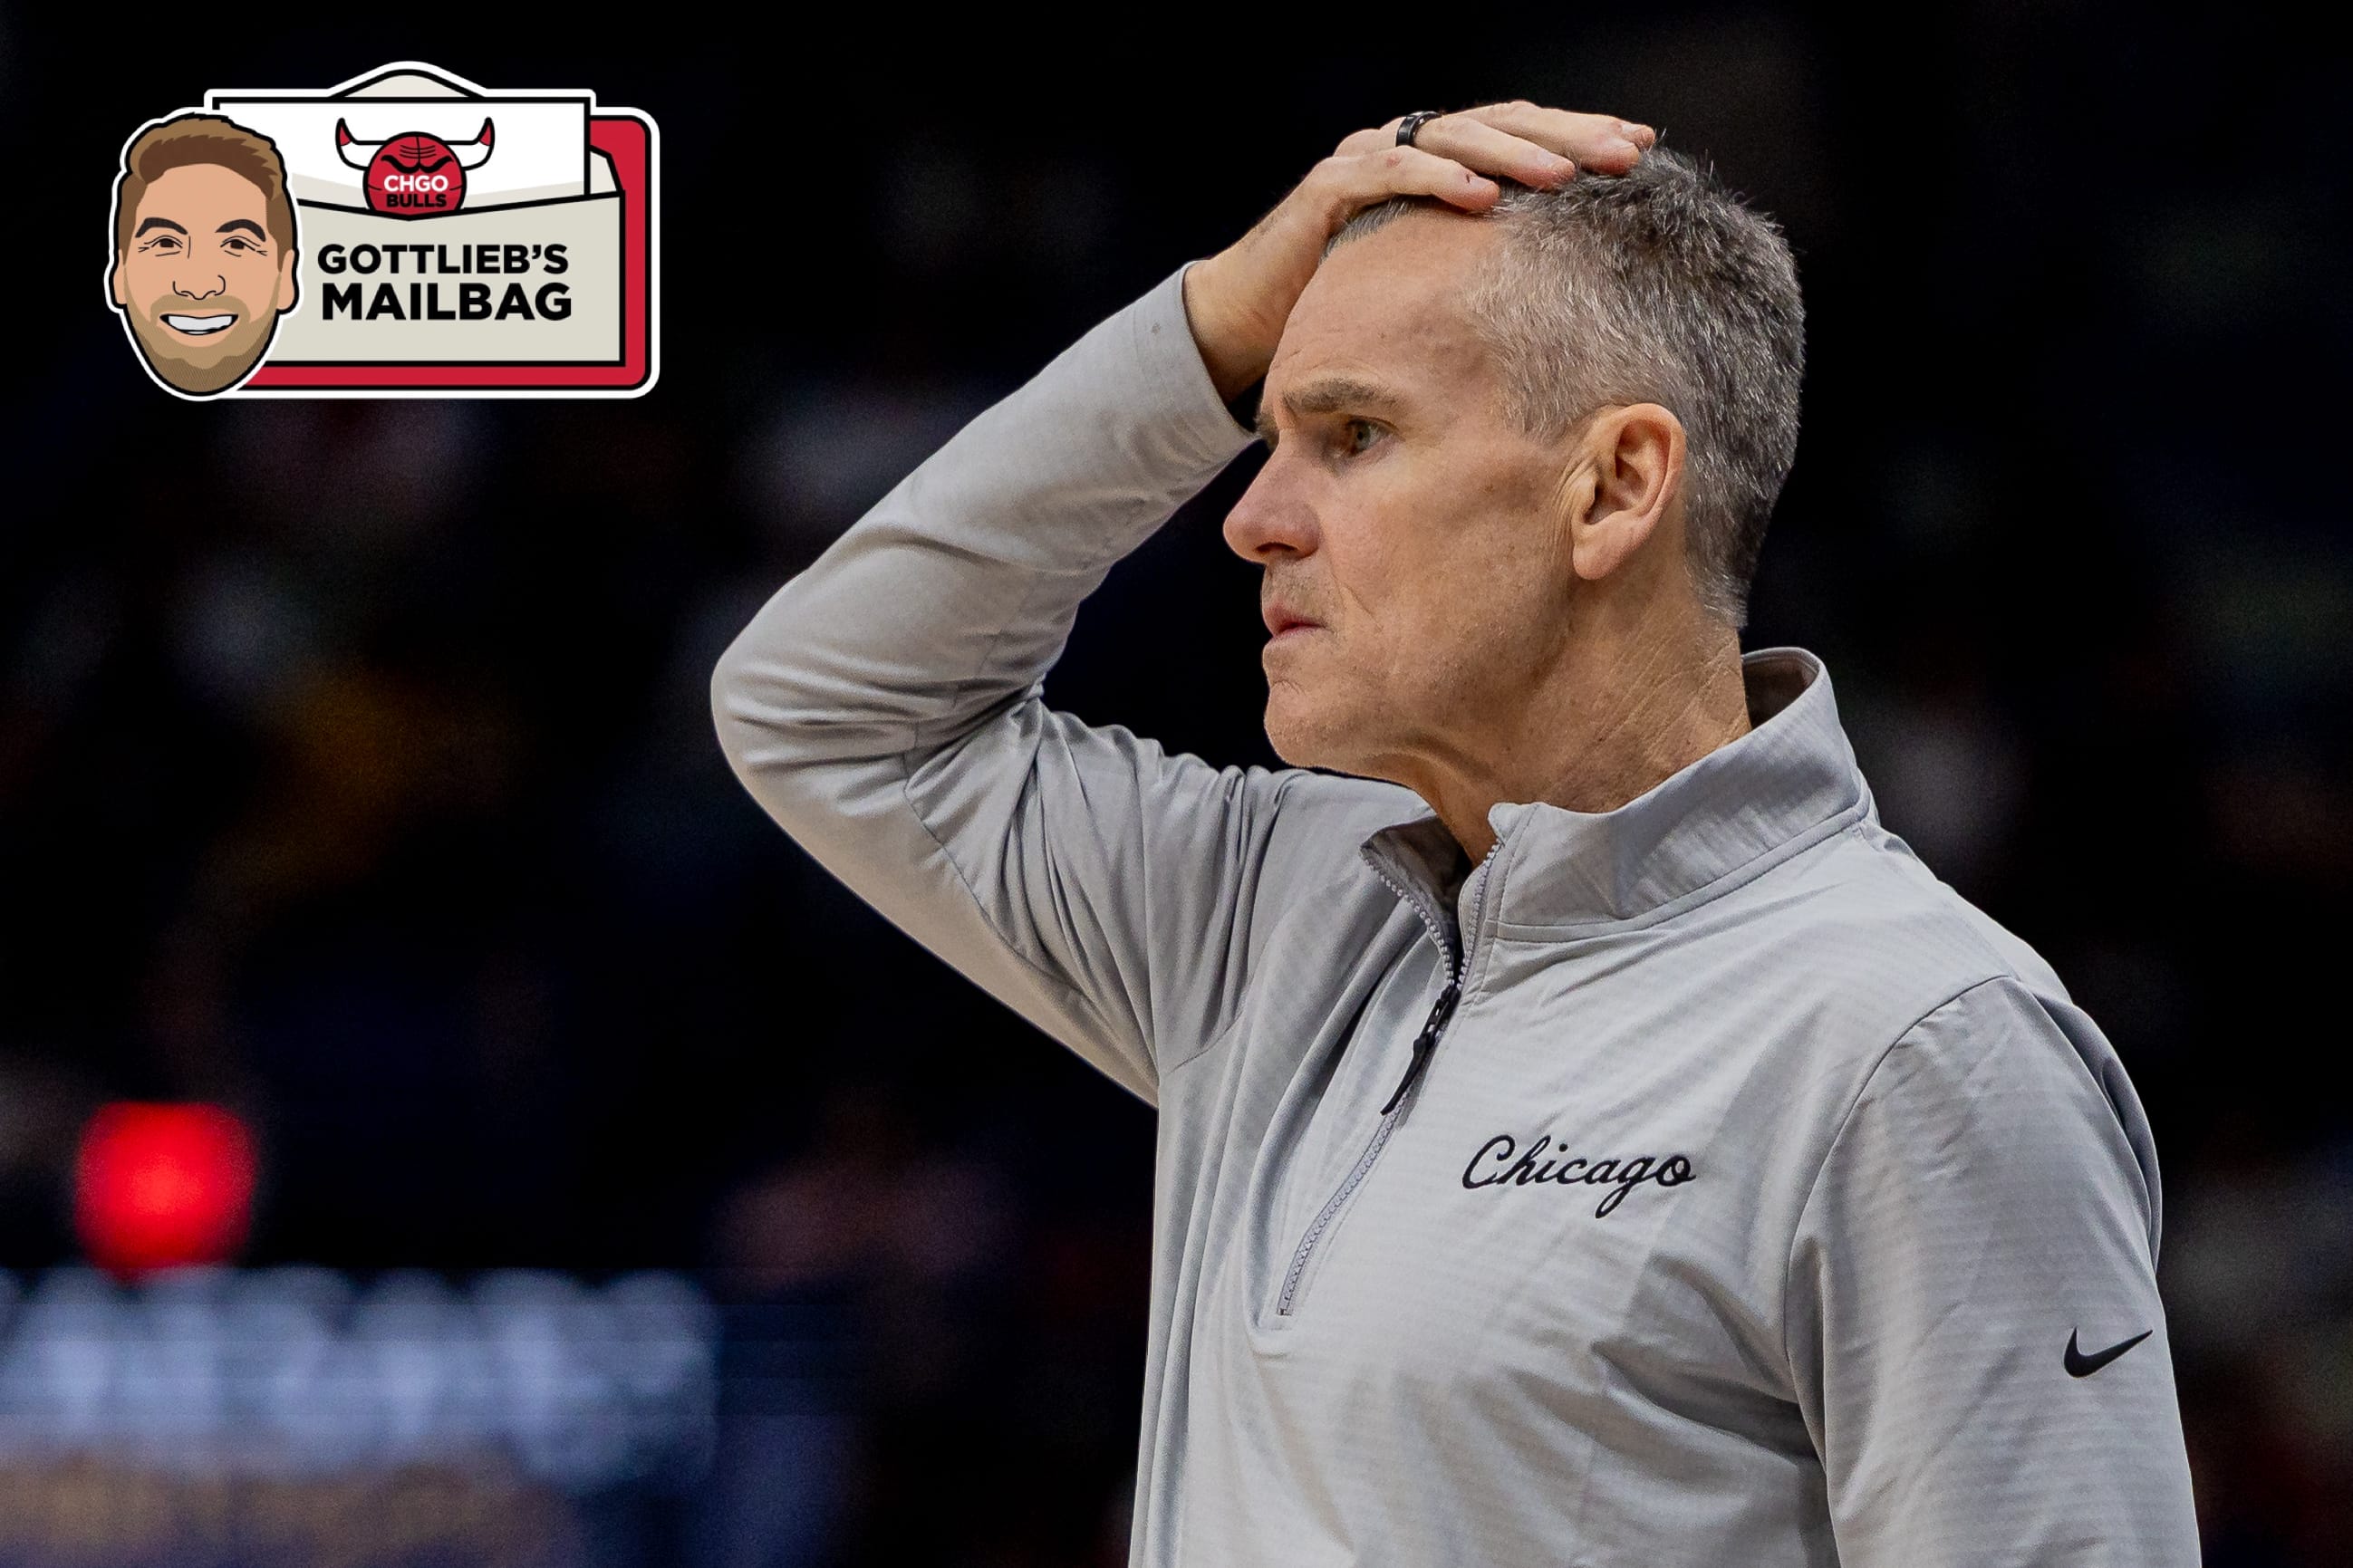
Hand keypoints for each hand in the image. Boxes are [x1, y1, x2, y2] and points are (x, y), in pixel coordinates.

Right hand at [1182, 105, 1655, 399]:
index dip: (1578, 133)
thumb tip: (1567, 288)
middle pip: (1499, 123)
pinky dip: (1436, 178)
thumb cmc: (1343, 307)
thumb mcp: (1428, 283)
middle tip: (1626, 153)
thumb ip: (1480, 267)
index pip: (1518, 132)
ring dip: (1513, 154)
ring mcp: (1364, 159)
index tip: (1642, 148)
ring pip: (1452, 137)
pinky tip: (1482, 196)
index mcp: (1436, 161)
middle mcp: (1403, 145)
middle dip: (1566, 135)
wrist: (1246, 322)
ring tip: (1565, 174)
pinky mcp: (1328, 188)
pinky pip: (1390, 172)